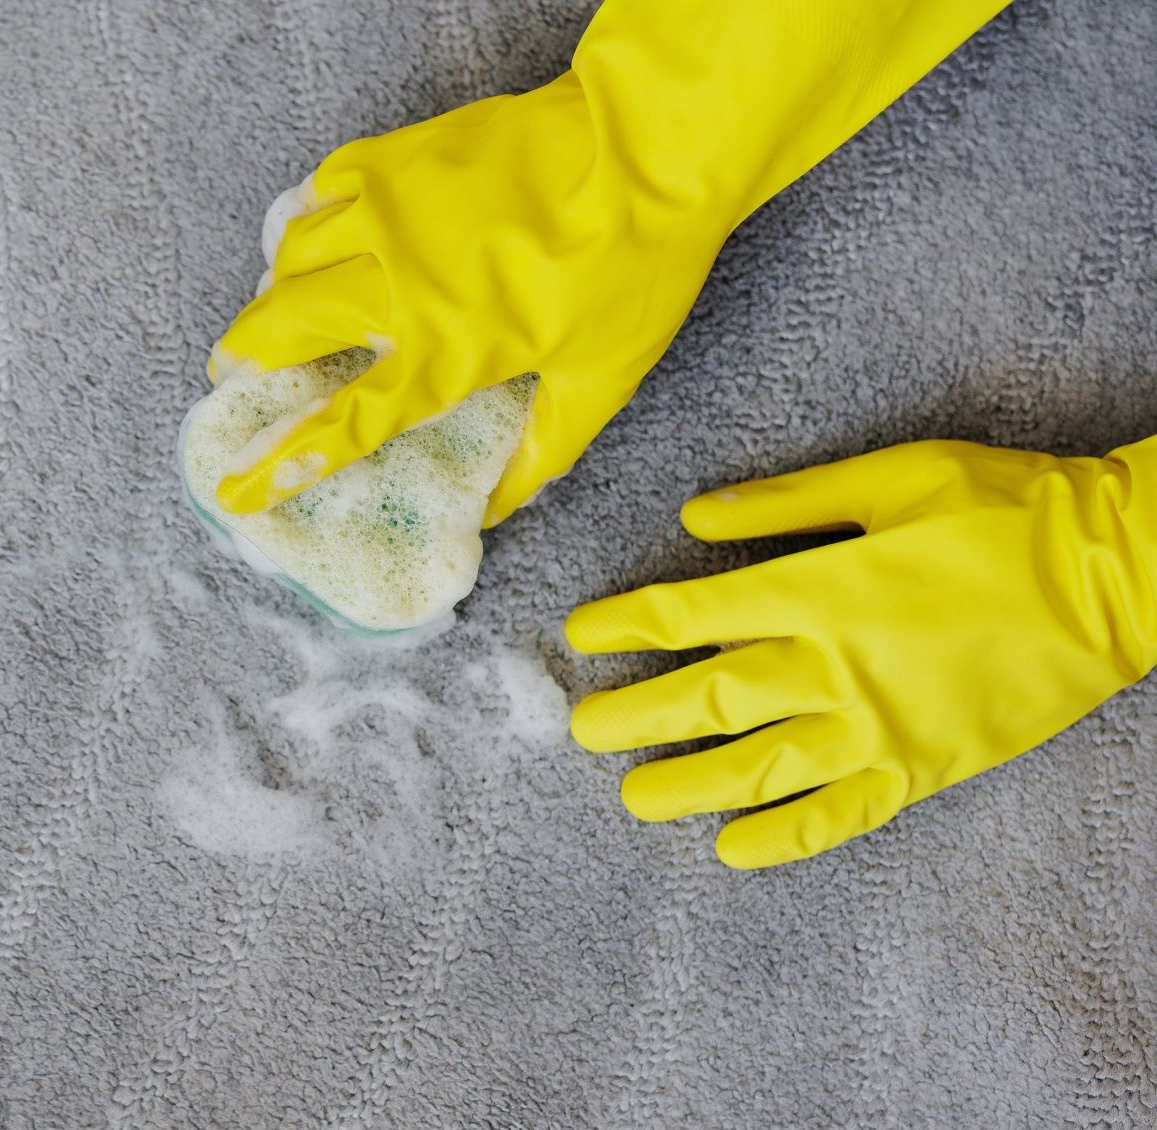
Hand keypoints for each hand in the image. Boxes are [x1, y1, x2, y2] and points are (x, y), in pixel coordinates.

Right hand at [211, 86, 717, 525]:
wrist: (647, 146)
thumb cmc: (633, 266)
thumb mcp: (599, 381)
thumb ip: (541, 452)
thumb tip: (498, 511)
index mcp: (447, 353)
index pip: (346, 423)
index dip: (282, 463)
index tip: (233, 488)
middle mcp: (398, 287)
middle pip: (284, 331)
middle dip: (245, 362)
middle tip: (233, 376)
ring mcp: (387, 213)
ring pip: (289, 259)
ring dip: (273, 294)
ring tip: (278, 309)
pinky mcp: (393, 159)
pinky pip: (317, 192)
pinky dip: (302, 221)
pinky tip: (314, 235)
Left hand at [566, 439, 1156, 868]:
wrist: (1120, 574)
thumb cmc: (1006, 509)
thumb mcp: (892, 476)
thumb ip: (786, 503)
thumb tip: (693, 515)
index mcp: (821, 587)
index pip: (690, 614)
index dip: (625, 626)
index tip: (582, 636)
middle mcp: (837, 664)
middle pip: (705, 700)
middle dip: (632, 717)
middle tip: (581, 732)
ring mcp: (880, 726)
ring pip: (757, 769)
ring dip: (686, 786)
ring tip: (634, 797)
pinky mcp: (923, 769)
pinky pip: (838, 816)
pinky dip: (782, 838)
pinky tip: (731, 849)